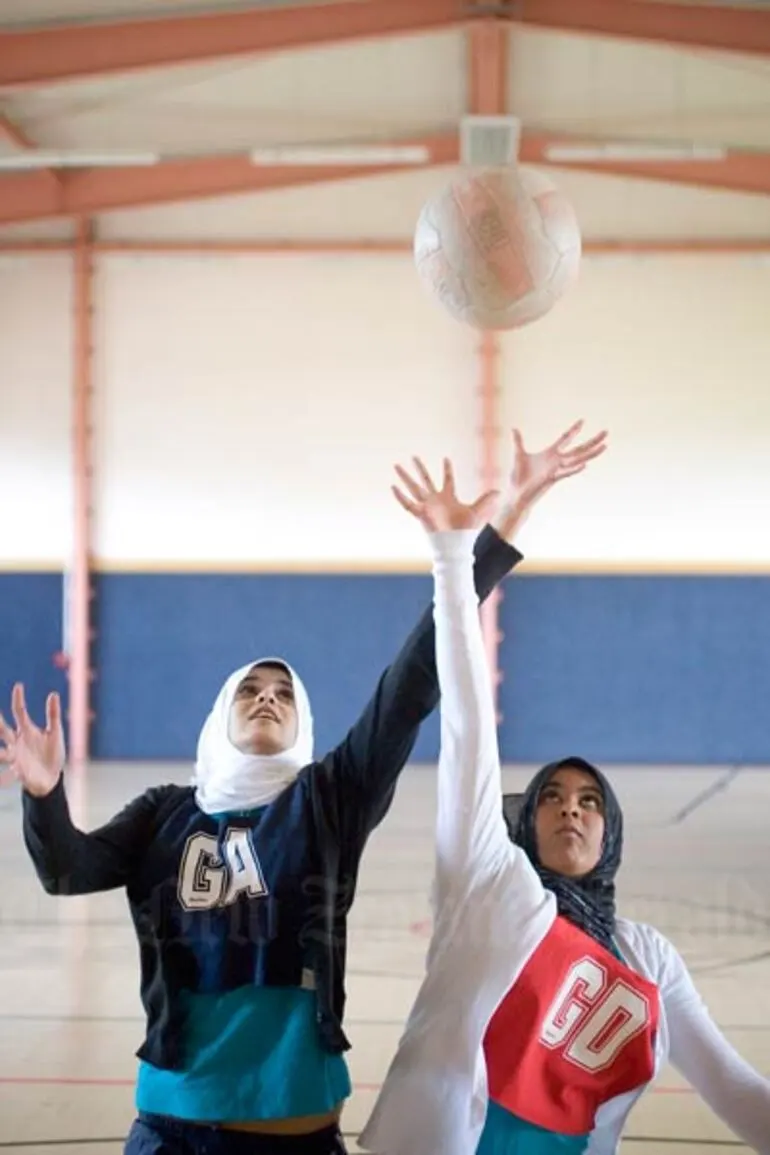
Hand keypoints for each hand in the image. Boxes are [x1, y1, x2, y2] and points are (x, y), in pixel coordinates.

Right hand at [0, 684, 64, 796]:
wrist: (51, 777)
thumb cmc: (52, 753)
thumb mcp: (55, 732)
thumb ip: (53, 715)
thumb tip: (53, 693)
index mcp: (26, 730)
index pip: (19, 712)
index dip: (18, 699)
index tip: (18, 685)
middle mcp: (17, 742)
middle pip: (3, 729)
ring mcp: (15, 756)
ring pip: (1, 752)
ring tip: (1, 754)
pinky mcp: (19, 771)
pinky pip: (12, 771)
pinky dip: (12, 772)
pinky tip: (15, 770)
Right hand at [392, 456, 497, 532]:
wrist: (456, 544)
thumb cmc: (465, 531)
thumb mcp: (477, 511)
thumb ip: (486, 500)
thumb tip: (500, 491)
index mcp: (448, 498)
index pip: (447, 480)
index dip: (447, 469)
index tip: (446, 458)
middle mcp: (436, 500)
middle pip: (425, 480)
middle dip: (419, 469)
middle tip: (413, 456)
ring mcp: (427, 506)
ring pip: (413, 487)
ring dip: (405, 477)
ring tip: (396, 465)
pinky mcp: (421, 514)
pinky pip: (408, 504)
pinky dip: (400, 497)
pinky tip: (393, 487)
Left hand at [494, 420, 607, 539]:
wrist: (515, 494)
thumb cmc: (518, 478)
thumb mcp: (518, 455)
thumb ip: (518, 441)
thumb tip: (514, 428)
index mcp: (550, 454)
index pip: (565, 439)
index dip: (574, 430)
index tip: (583, 420)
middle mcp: (556, 462)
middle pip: (579, 449)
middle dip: (592, 441)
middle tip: (606, 432)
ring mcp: (556, 470)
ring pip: (577, 460)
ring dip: (591, 453)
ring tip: (605, 446)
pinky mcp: (551, 479)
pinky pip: (565, 473)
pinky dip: (574, 469)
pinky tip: (585, 464)